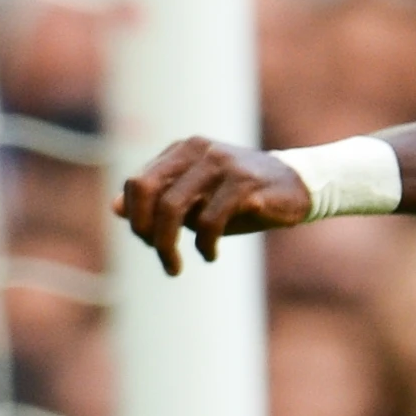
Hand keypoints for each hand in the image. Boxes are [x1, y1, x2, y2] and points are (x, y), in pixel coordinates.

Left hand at [113, 136, 310, 276]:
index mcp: (182, 150)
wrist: (298, 186)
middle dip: (145, 231)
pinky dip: (204, 245)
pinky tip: (210, 254)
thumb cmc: (242, 195)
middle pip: (148, 192)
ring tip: (175, 265)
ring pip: (174, 208)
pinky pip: (210, 221)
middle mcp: (198, 151)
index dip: (136, 217)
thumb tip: (116, 208)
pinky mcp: (245, 185)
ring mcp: (221, 165)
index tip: (149, 242)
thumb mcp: (198, 195)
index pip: (138, 183)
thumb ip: (160, 198)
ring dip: (168, 246)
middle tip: (160, 256)